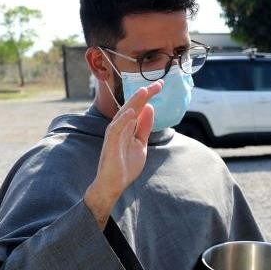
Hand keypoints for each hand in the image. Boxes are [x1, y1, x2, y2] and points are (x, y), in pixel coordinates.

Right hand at [84, 81, 162, 228]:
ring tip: (144, 92)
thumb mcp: (140, 143)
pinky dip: (124, 119)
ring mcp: (114, 135)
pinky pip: (116, 129)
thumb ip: (144, 127)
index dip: (149, 97)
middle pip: (132, 107)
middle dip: (144, 95)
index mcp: (128, 127)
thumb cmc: (125, 165)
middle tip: (157, 84)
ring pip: (123, 114)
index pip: (139, 108)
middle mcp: (120, 127)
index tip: (161, 85)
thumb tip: (150, 108)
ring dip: (133, 102)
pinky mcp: (110, 144)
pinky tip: (132, 111)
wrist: (114, 184)